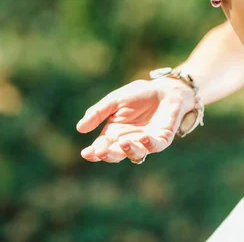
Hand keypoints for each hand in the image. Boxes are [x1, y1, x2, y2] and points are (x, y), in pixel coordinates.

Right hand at [76, 77, 195, 163]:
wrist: (164, 89)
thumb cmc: (138, 95)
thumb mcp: (114, 100)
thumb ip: (98, 112)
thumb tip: (79, 128)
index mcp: (115, 134)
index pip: (102, 147)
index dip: (94, 152)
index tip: (86, 153)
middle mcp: (129, 141)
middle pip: (117, 155)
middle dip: (109, 155)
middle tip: (101, 150)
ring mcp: (146, 142)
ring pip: (137, 155)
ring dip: (129, 151)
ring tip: (122, 142)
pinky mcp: (162, 138)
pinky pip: (156, 146)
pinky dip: (149, 144)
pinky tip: (143, 137)